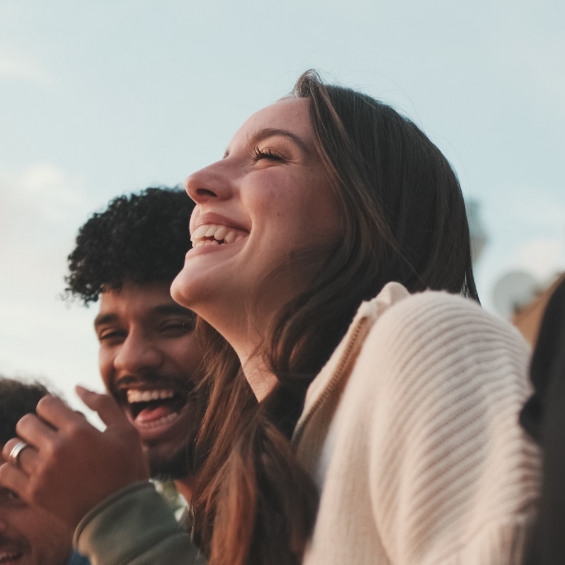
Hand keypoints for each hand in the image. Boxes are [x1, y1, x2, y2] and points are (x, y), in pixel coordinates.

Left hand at [0, 386, 149, 528]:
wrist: (119, 514)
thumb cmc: (127, 468)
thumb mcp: (126, 431)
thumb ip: (103, 404)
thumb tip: (76, 386)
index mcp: (79, 430)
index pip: (46, 404)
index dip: (52, 407)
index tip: (60, 416)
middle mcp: (57, 448)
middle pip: (26, 422)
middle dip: (37, 423)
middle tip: (49, 433)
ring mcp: (42, 472)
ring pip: (13, 446)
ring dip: (24, 445)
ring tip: (38, 452)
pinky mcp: (33, 493)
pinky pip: (5, 472)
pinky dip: (11, 467)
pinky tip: (27, 468)